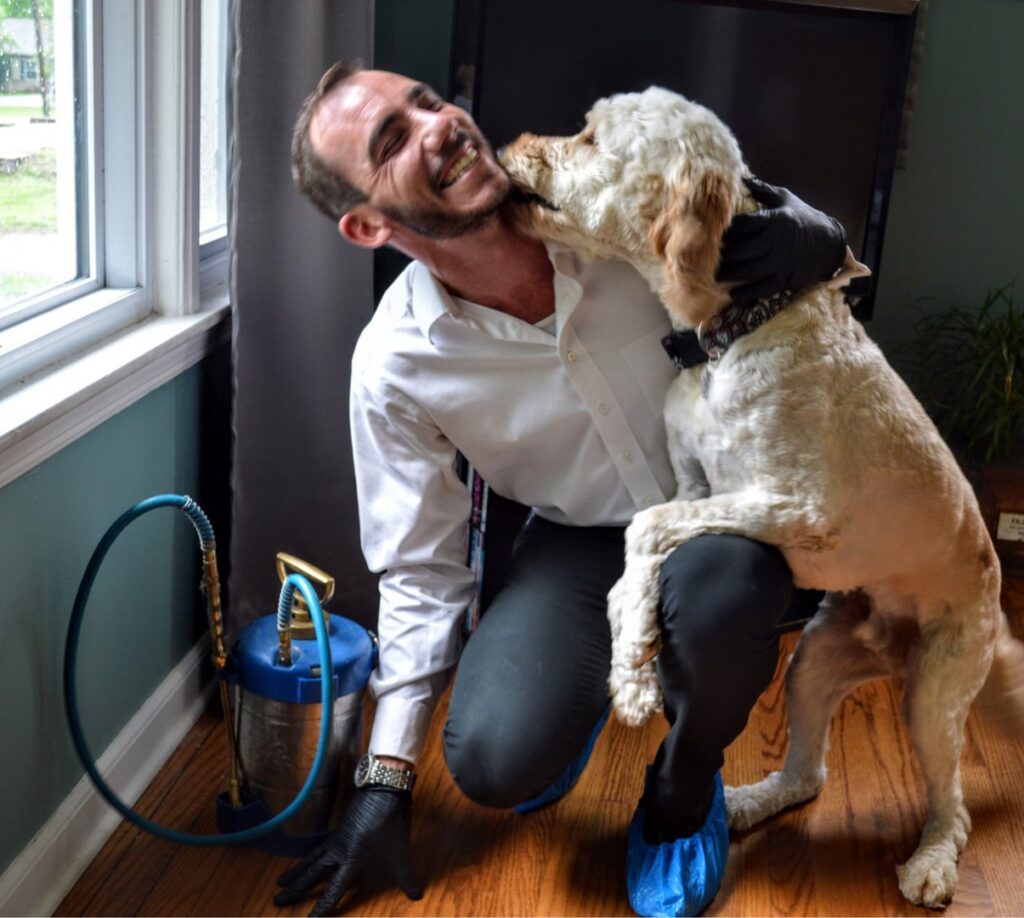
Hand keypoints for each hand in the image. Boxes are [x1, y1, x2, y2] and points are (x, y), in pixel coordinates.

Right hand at [274, 786, 421, 915]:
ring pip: (312, 859)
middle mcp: (339, 851)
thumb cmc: (392, 819)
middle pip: (313, 875)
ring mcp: (337, 838)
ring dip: (297, 872)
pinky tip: (305, 859)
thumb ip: (406, 876)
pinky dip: (308, 855)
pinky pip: (319, 847)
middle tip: (277, 901)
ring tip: (280, 882)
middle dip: (296, 889)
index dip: (322, 908)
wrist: (384, 787)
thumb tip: (416, 896)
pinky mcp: (339, 828)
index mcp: (353, 859)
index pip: (334, 890)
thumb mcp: (401, 850)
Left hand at [717, 176, 846, 304]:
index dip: (727, 229)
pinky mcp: (785, 278)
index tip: (713, 232)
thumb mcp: (785, 199)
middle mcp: (777, 241)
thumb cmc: (802, 217)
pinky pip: (763, 288)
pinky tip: (733, 295)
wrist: (829, 241)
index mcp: (775, 219)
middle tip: (708, 256)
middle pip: (743, 249)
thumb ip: (762, 190)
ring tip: (714, 275)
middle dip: (724, 254)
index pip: (744, 224)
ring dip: (730, 274)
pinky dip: (747, 293)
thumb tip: (739, 178)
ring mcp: (781, 261)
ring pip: (750, 270)